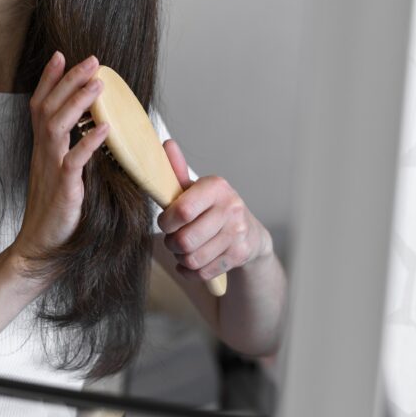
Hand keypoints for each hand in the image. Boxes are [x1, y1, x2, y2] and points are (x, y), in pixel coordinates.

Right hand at [11, 51, 109, 265]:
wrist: (39, 248)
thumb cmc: (53, 213)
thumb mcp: (57, 173)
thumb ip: (68, 149)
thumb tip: (91, 128)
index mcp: (42, 149)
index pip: (40, 105)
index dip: (49, 79)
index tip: (60, 56)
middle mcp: (43, 153)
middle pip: (49, 108)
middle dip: (69, 81)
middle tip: (91, 60)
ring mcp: (51, 169)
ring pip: (58, 127)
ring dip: (78, 103)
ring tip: (97, 84)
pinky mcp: (64, 190)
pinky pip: (74, 162)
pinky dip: (89, 144)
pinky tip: (104, 129)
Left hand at [157, 139, 272, 285]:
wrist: (250, 234)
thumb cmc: (214, 209)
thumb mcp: (196, 189)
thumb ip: (178, 171)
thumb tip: (166, 144)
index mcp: (216, 187)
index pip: (182, 211)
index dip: (166, 222)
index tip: (165, 222)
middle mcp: (231, 207)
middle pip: (185, 240)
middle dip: (171, 244)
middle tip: (172, 240)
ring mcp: (238, 233)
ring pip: (193, 258)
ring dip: (181, 258)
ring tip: (183, 250)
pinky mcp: (240, 255)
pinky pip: (203, 272)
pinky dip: (190, 271)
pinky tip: (191, 263)